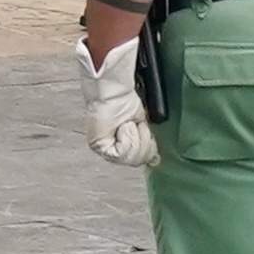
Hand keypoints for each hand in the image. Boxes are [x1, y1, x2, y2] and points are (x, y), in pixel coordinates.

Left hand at [77, 35, 158, 167]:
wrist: (114, 91)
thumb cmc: (124, 101)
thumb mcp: (141, 125)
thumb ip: (145, 143)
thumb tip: (155, 160)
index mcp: (119, 144)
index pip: (138, 160)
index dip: (148, 149)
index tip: (146, 132)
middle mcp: (110, 149)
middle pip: (135, 162)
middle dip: (143, 143)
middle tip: (138, 126)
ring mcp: (103, 149)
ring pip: (129, 159)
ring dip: (136, 139)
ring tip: (129, 125)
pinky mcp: (98, 146)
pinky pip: (121, 153)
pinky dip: (127, 138)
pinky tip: (124, 126)